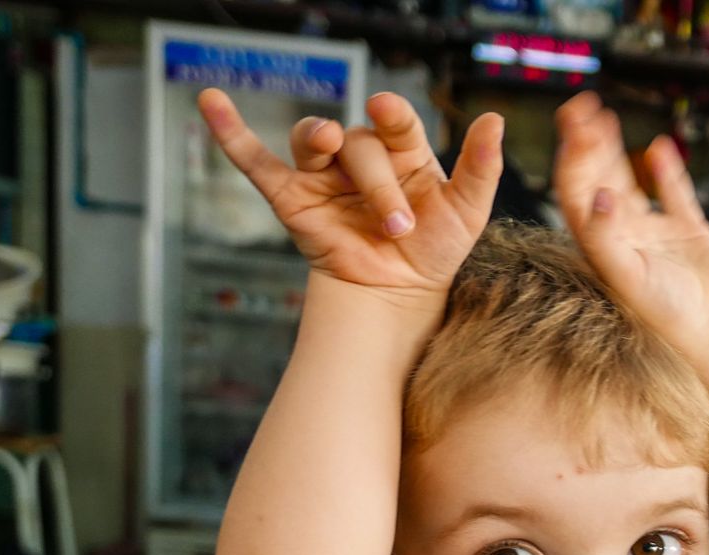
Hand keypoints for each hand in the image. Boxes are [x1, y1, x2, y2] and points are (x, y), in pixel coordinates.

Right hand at [196, 89, 503, 297]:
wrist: (397, 299)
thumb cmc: (434, 253)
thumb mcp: (467, 212)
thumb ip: (482, 167)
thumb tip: (496, 119)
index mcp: (401, 151)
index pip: (395, 121)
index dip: (392, 114)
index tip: (388, 112)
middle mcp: (360, 156)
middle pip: (359, 142)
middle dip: (378, 182)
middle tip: (398, 225)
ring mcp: (323, 174)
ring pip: (315, 140)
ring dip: (319, 140)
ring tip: (324, 144)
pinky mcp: (292, 198)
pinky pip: (256, 162)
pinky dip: (232, 135)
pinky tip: (212, 102)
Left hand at [554, 92, 708, 351]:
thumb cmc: (665, 313)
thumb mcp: (627, 275)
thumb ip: (607, 236)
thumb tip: (598, 194)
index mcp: (600, 244)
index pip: (576, 194)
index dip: (573, 158)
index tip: (577, 130)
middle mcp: (621, 234)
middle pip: (595, 180)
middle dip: (585, 143)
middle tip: (581, 107)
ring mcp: (653, 230)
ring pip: (626, 181)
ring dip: (613, 150)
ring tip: (604, 116)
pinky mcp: (686, 230)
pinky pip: (673, 194)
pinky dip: (667, 171)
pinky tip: (659, 147)